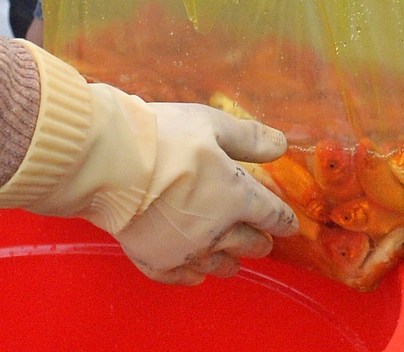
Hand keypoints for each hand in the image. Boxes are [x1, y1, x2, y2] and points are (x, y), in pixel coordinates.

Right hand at [112, 102, 298, 283]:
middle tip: (262, 242)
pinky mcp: (155, 259)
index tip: (289, 226)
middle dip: (258, 242)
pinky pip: (178, 277)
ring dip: (229, 263)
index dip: (283, 220)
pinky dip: (190, 278)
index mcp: (236, 197)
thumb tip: (281, 145)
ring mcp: (185, 249)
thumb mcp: (213, 125)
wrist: (114, 163)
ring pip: (217, 265)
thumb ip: (249, 138)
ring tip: (234, 264)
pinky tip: (195, 277)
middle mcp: (216, 230)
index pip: (270, 214)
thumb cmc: (166, 138)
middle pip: (247, 243)